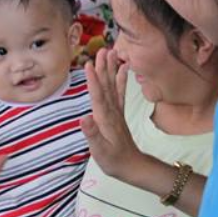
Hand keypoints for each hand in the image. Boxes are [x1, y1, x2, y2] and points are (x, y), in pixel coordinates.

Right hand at [81, 48, 142, 182]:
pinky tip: (123, 68)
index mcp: (105, 119)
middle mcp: (112, 112)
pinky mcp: (118, 113)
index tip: (89, 65)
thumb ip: (93, 135)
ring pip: (113, 86)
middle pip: (106, 86)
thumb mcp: (100, 151)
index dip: (93, 81)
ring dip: (111, 69)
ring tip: (111, 51)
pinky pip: (120, 92)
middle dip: (103, 68)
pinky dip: (121, 79)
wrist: (132, 166)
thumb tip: (84, 118)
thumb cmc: (114, 161)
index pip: (98, 97)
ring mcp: (116, 111)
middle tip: (101, 50)